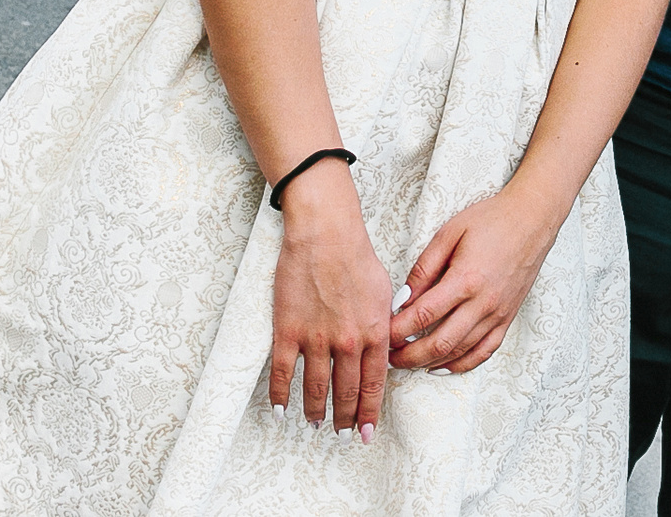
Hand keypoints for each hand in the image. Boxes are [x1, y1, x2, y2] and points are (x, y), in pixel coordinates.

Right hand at [270, 163, 391, 436]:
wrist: (326, 233)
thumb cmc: (357, 256)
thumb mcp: (385, 293)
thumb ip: (385, 325)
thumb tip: (388, 350)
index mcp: (375, 333)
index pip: (373, 385)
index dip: (368, 412)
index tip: (365, 433)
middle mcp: (348, 342)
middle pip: (346, 392)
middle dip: (345, 419)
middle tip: (342, 436)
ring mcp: (317, 338)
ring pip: (316, 388)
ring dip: (316, 411)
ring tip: (316, 424)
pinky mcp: (288, 330)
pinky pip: (284, 372)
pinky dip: (281, 395)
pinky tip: (282, 410)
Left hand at [388, 187, 561, 374]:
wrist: (532, 220)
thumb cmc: (491, 220)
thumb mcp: (449, 233)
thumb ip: (424, 268)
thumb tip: (402, 298)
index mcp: (465, 279)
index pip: (423, 315)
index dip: (398, 329)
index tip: (381, 333)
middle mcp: (483, 303)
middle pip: (440, 342)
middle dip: (409, 355)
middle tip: (388, 356)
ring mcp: (498, 314)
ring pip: (460, 352)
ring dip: (431, 362)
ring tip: (408, 361)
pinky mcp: (508, 318)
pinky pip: (484, 352)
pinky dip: (462, 364)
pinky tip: (443, 366)